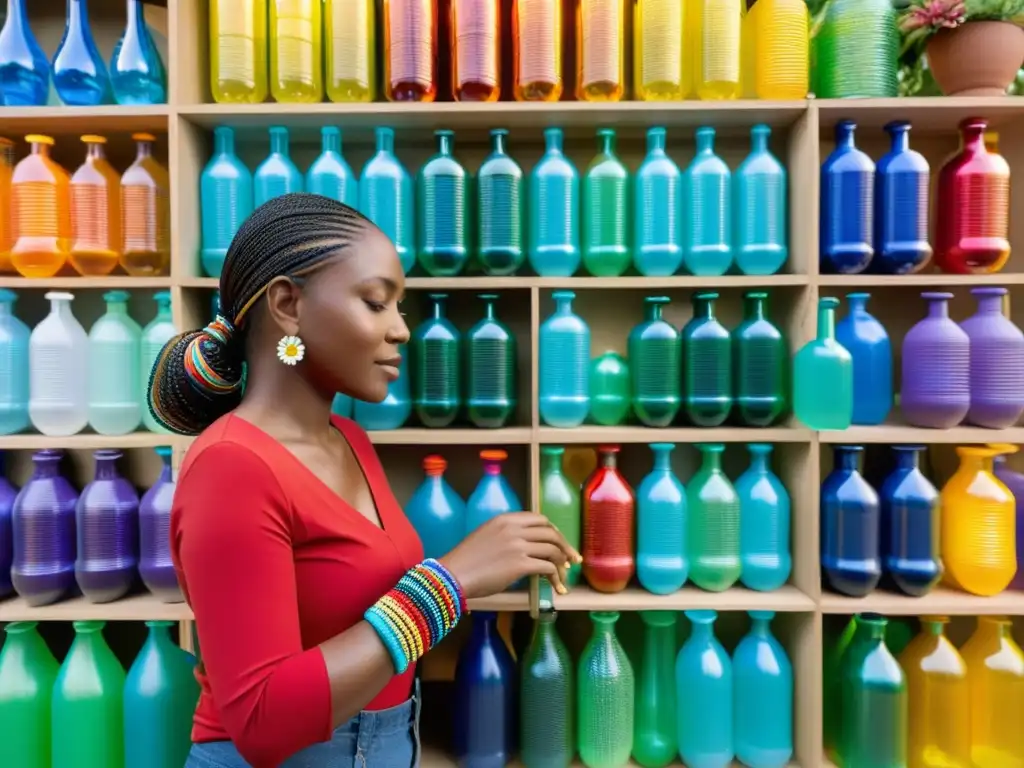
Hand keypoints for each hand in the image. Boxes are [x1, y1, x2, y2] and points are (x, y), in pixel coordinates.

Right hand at [440, 513, 581, 599]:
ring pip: (552, 550)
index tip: (559, 542)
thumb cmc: (466, 559)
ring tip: (564, 575)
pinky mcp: (520, 565)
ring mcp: (518, 546)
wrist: (453, 574)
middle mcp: (514, 529)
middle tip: (571, 559)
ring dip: (562, 564)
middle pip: (551, 533)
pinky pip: (547, 567)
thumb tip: (525, 546)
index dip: (553, 531)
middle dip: (564, 546)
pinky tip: (556, 585)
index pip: (539, 519)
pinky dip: (555, 576)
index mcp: (506, 519)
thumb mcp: (486, 536)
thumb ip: (506, 535)